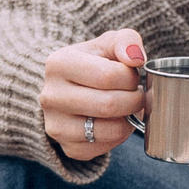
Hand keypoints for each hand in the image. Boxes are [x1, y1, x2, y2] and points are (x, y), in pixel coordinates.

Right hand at [42, 29, 146, 159]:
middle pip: (109, 105)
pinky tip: (115, 121)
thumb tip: (136, 58)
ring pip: (109, 130)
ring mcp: (55, 125)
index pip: (109, 75)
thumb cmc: (95, 63)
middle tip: (137, 94)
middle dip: (134, 99)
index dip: (131, 77)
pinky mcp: (68, 147)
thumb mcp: (108, 43)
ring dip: (129, 119)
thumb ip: (126, 41)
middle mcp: (50, 96)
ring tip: (128, 107)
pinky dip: (119, 136)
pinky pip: (104, 148)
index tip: (132, 75)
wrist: (71, 89)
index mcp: (58, 64)